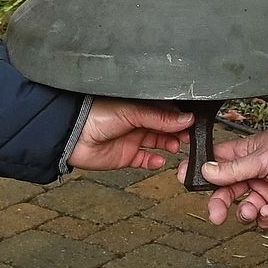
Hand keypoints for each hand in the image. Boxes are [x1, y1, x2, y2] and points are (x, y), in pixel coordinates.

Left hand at [69, 99, 192, 171]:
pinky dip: (154, 162)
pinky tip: (159, 161)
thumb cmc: (96, 114)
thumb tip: (186, 118)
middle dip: (178, 132)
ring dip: (169, 145)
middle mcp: (138, 122)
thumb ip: (159, 117)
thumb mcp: (132, 112)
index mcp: (140, 106)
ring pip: (158, 143)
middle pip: (165, 128)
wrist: (73, 135)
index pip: (166, 110)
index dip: (180, 117)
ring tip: (175, 147)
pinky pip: (145, 160)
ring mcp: (132, 139)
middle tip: (188, 137)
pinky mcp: (126, 156)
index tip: (194, 122)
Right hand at [196, 125, 267, 229]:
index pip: (215, 164)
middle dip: (219, 203)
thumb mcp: (261, 158)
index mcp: (244, 156)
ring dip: (245, 213)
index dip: (200, 172)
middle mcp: (253, 174)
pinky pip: (266, 220)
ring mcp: (267, 191)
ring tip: (252, 210)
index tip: (185, 180)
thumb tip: (205, 171)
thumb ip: (233, 169)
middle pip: (226, 192)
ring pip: (245, 209)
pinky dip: (265, 220)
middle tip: (216, 215)